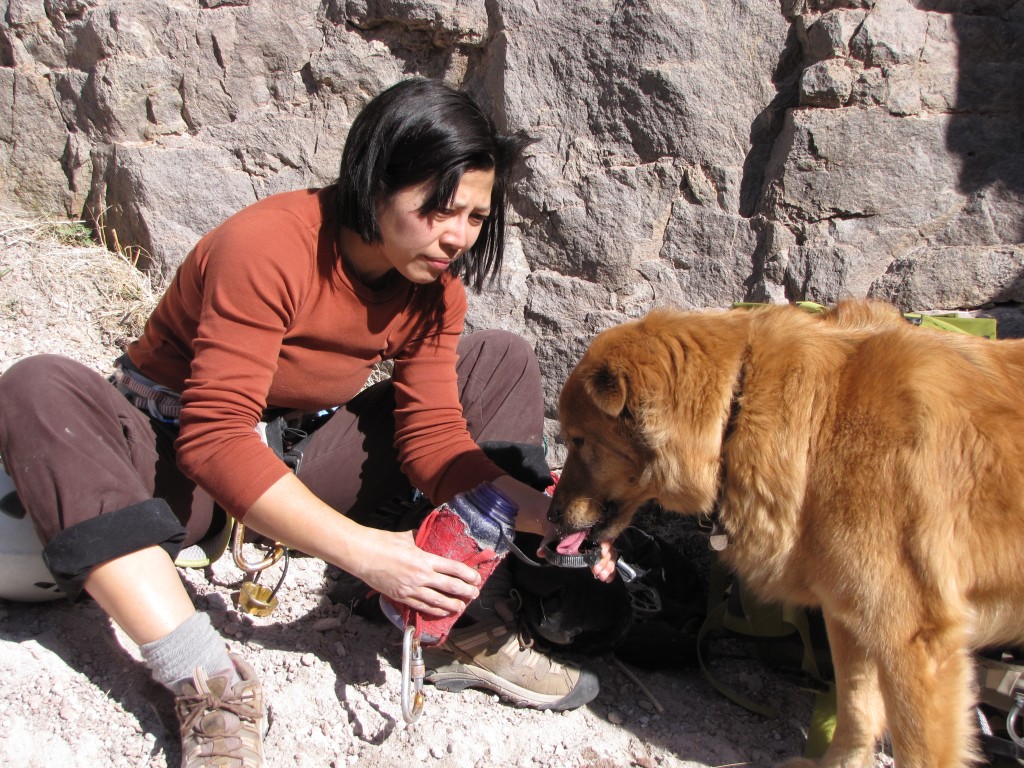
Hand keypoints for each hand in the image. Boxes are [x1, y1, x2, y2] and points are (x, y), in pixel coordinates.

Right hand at [352, 529, 482, 617]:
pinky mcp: (401, 597)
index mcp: (425, 559)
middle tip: (475, 594)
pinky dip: (435, 611)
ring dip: (453, 605)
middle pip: (450, 587)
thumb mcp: (407, 537)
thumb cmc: (383, 542)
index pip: (454, 568)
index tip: (476, 578)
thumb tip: (430, 537)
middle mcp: (421, 576)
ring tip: (462, 607)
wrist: (362, 555)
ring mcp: (411, 589)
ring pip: (438, 602)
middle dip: (466, 592)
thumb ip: (422, 540)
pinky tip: (443, 612)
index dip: (468, 575)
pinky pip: (422, 606)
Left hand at [535, 534, 618, 583]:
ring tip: (602, 577)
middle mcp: (595, 536)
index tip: (601, 553)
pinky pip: (607, 560)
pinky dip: (609, 570)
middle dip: (604, 560)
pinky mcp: (597, 553)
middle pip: (606, 547)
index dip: (603, 545)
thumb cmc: (556, 530)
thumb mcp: (551, 535)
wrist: (556, 528)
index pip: (600, 536)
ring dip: (608, 566)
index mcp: (587, 529)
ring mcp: (597, 545)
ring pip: (609, 554)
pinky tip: (608, 579)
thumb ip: (546, 544)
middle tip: (597, 571)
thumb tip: (540, 552)